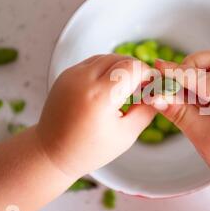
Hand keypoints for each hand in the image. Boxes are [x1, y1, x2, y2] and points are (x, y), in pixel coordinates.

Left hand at [36, 54, 155, 178]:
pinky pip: (92, 62)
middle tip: (143, 87)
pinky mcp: (66, 75)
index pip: (133, 68)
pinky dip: (106, 69)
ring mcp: (72, 75)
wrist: (51, 153)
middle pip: (121, 58)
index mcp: (100, 96)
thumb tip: (158, 94)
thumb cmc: (89, 150)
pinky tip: (111, 87)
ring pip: (106, 57)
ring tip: (127, 88)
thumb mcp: (126, 134)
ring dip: (121, 67)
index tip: (153, 85)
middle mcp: (83, 80)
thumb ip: (146, 111)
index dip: (147, 73)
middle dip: (136, 69)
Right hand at [153, 51, 209, 198]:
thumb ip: (179, 112)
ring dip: (198, 74)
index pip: (202, 77)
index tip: (157, 69)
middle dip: (192, 66)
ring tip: (181, 93)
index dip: (177, 73)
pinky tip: (192, 100)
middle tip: (173, 80)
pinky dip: (205, 85)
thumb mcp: (202, 136)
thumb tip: (155, 96)